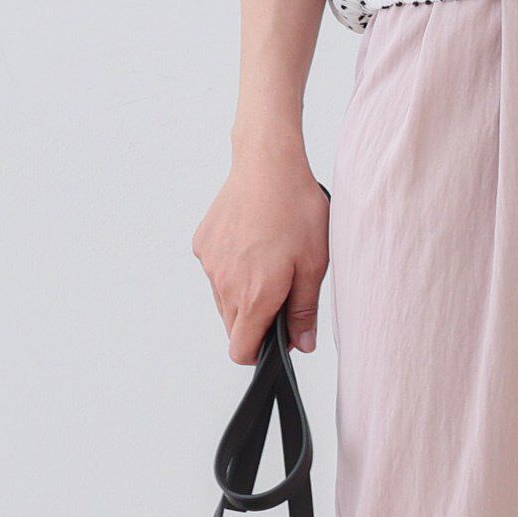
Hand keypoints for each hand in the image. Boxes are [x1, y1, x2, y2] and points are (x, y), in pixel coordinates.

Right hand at [191, 152, 329, 362]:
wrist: (267, 163)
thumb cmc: (295, 210)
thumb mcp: (314, 265)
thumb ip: (304, 311)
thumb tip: (302, 345)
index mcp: (253, 296)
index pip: (241, 350)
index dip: (259, 353)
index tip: (277, 340)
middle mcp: (224, 284)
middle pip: (233, 328)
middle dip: (256, 322)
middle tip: (283, 292)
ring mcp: (210, 264)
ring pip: (224, 301)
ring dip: (244, 296)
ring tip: (270, 263)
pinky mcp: (203, 243)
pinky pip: (217, 272)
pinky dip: (233, 270)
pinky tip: (254, 245)